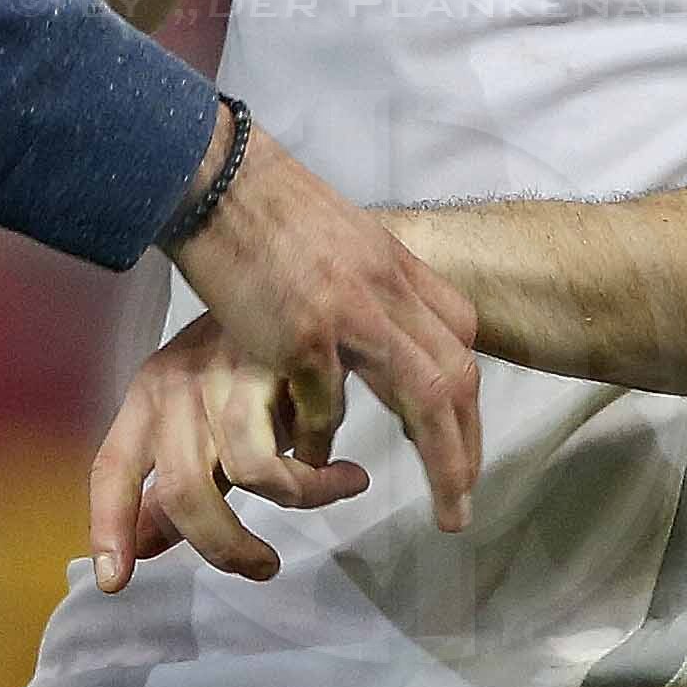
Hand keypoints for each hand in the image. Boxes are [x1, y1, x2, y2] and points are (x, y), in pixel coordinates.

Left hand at [83, 309, 380, 585]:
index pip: (111, 468)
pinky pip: (298, 449)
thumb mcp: (203, 421)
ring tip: (331, 497)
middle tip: (263, 567)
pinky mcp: (276, 367)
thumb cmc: (247, 361)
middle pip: (182, 493)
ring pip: (246, 477)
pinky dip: (319, 478)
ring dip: (295, 505)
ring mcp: (224, 377)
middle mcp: (175, 388)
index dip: (109, 527)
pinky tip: (343, 470)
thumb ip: (172, 486)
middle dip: (226, 548)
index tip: (112, 581)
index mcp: (148, 399)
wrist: (301, 276)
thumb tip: (139, 551)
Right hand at [140, 113, 481, 544]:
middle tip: (463, 501)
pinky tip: (311, 460)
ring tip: (447, 508)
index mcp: (399, 265)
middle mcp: (388, 288)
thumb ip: (374, 287)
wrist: (217, 178)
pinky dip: (324, 441)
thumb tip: (388, 334)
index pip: (462, 336)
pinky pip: (330, 406)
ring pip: (426, 395)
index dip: (469, 400)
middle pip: (458, 374)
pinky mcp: (301, 334)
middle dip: (469, 445)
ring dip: (443, 460)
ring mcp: (350, 311)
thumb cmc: (267, 210)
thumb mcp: (346, 240)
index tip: (464, 444)